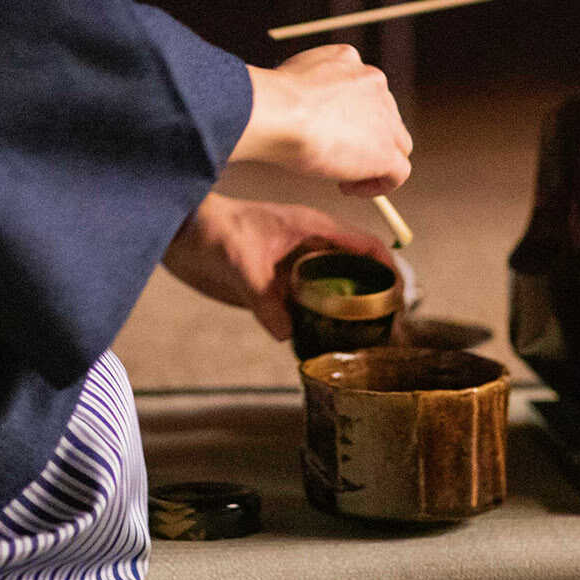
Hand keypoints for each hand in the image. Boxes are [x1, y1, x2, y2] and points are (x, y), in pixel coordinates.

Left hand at [162, 194, 396, 339]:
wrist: (178, 235)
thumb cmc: (211, 232)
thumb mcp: (241, 262)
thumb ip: (266, 298)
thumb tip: (289, 336)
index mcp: (313, 230)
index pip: (365, 246)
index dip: (388, 269)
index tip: (400, 299)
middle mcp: (309, 251)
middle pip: (356, 274)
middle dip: (374, 301)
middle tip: (385, 334)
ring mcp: (293, 271)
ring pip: (332, 295)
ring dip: (345, 318)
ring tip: (360, 348)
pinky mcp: (275, 291)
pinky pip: (305, 310)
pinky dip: (315, 328)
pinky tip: (317, 348)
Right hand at [234, 44, 410, 194]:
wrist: (278, 112)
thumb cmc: (272, 101)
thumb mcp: (290, 84)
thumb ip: (307, 93)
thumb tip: (304, 117)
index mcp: (349, 59)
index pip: (362, 89)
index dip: (348, 114)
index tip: (326, 130)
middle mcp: (374, 81)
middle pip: (383, 115)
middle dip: (364, 137)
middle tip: (333, 155)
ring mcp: (385, 116)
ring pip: (397, 142)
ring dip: (373, 161)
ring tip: (341, 177)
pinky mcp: (386, 150)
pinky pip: (398, 172)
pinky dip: (378, 184)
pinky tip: (349, 188)